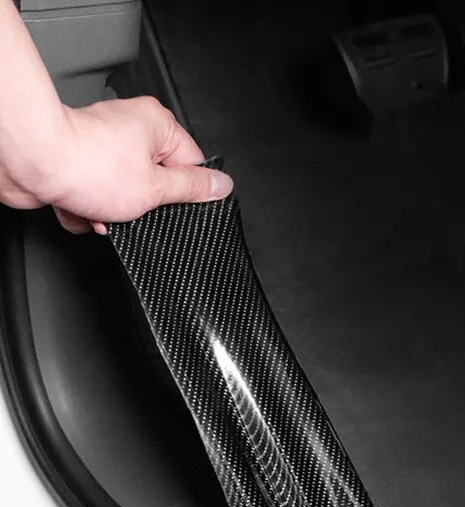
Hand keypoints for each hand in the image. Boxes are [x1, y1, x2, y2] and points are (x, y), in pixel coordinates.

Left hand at [8, 95, 233, 234]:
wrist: (31, 161)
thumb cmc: (86, 164)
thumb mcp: (156, 187)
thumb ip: (192, 189)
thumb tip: (221, 185)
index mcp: (158, 125)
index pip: (192, 164)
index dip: (187, 191)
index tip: (182, 207)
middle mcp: (130, 128)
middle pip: (157, 182)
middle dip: (143, 206)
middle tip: (135, 207)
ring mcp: (102, 145)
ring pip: (124, 194)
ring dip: (113, 213)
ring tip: (102, 208)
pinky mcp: (77, 162)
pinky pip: (96, 196)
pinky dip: (88, 209)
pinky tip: (81, 207)